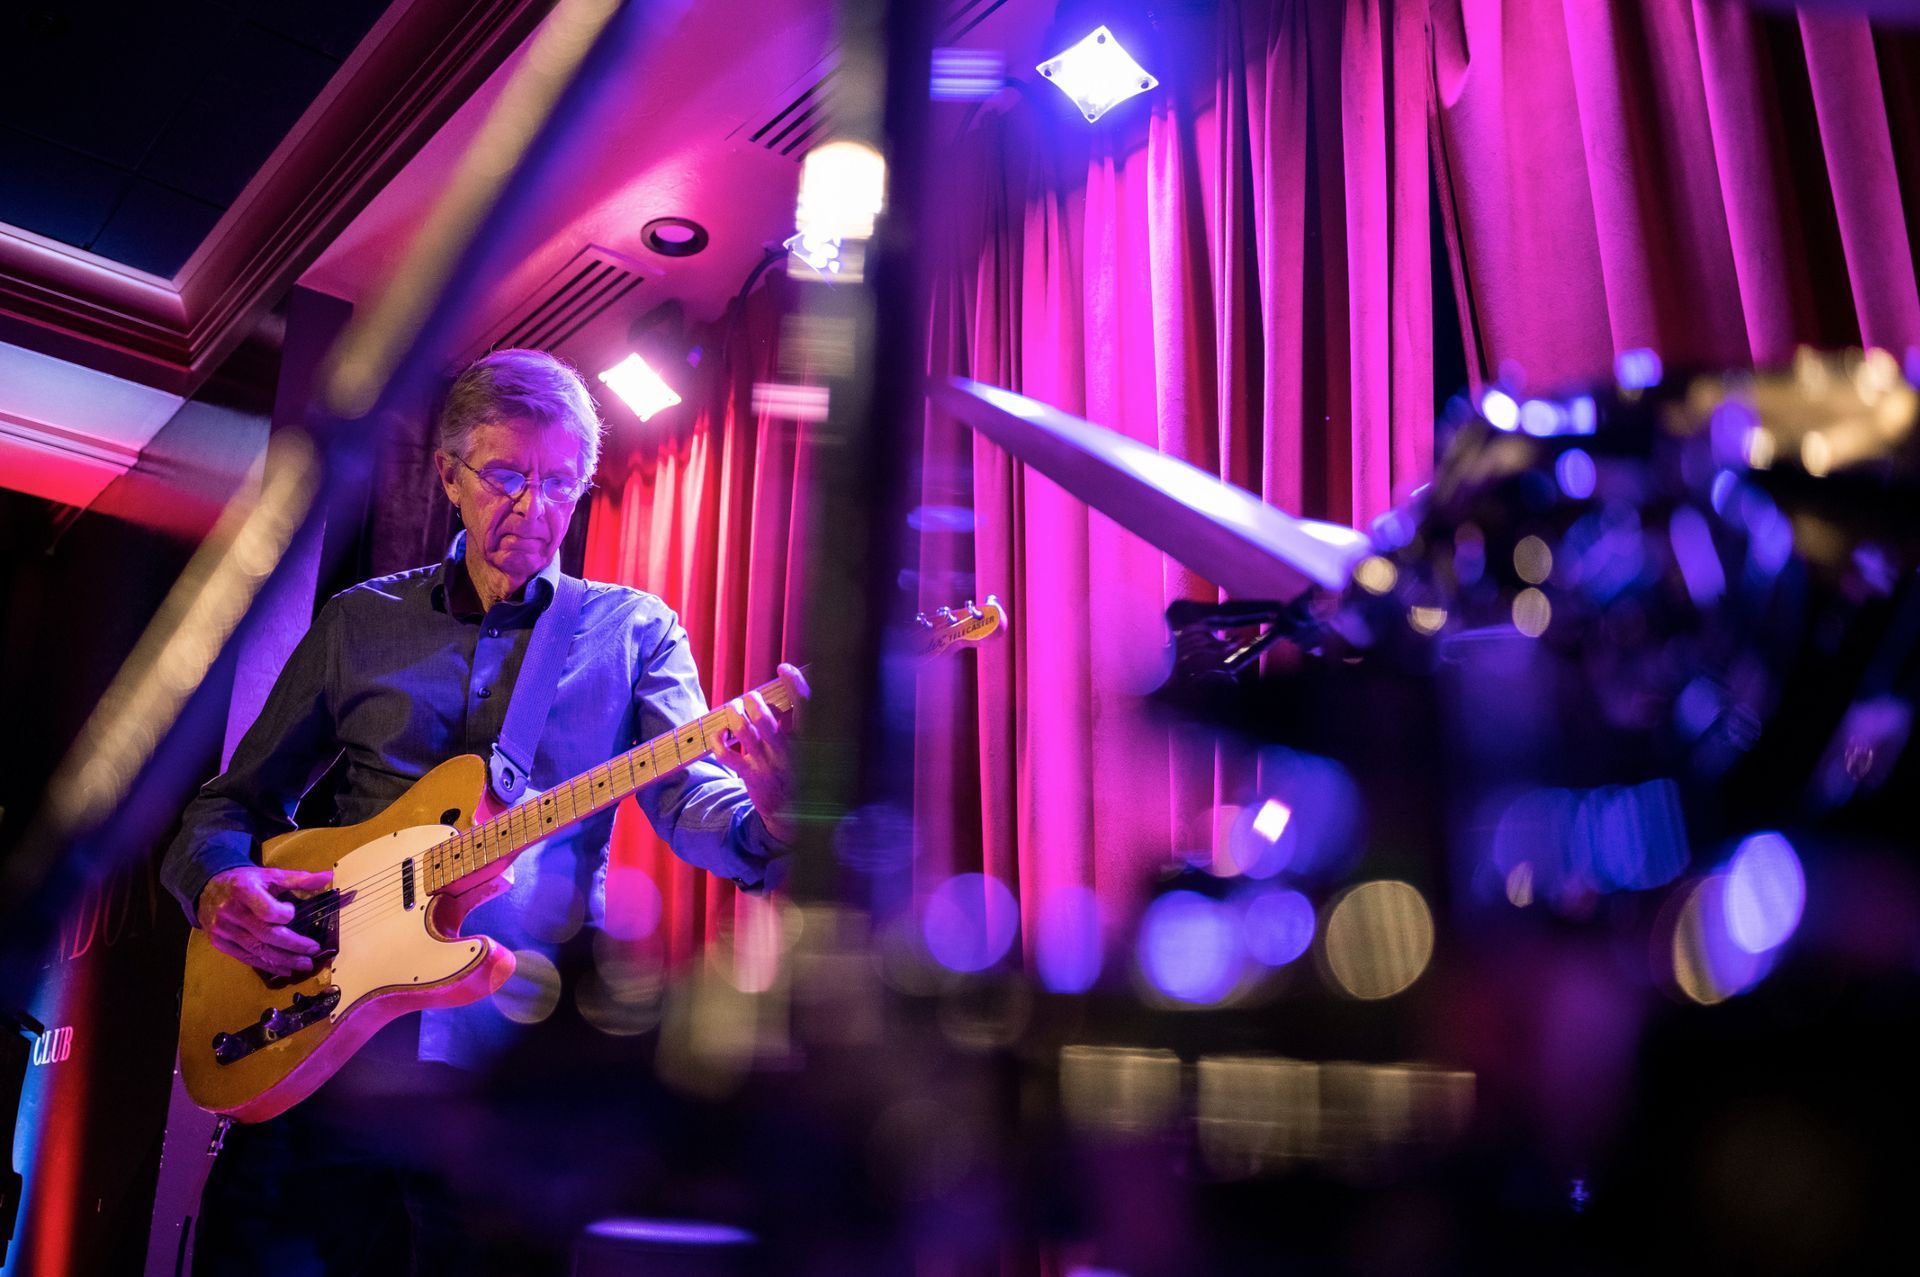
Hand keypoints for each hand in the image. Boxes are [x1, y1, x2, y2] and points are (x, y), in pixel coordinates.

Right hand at [197, 864, 332, 977]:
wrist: (207, 888)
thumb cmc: (245, 881)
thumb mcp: (269, 875)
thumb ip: (299, 879)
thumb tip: (329, 877)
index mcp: (244, 891)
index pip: (267, 911)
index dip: (284, 915)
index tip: (293, 913)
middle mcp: (231, 912)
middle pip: (265, 935)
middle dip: (292, 945)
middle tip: (313, 951)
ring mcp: (223, 930)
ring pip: (257, 950)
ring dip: (283, 960)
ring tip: (304, 964)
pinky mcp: (219, 943)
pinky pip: (246, 958)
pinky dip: (266, 965)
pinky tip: (284, 969)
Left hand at [721, 663, 808, 843]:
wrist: (796, 820)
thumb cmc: (806, 776)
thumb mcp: (819, 752)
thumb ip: (812, 725)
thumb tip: (801, 692)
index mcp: (811, 742)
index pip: (806, 706)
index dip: (794, 683)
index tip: (784, 668)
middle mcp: (788, 752)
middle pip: (767, 721)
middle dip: (755, 703)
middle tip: (751, 697)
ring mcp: (768, 765)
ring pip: (746, 734)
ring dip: (736, 716)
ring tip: (733, 707)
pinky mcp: (750, 776)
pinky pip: (728, 756)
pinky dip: (719, 741)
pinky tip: (719, 731)